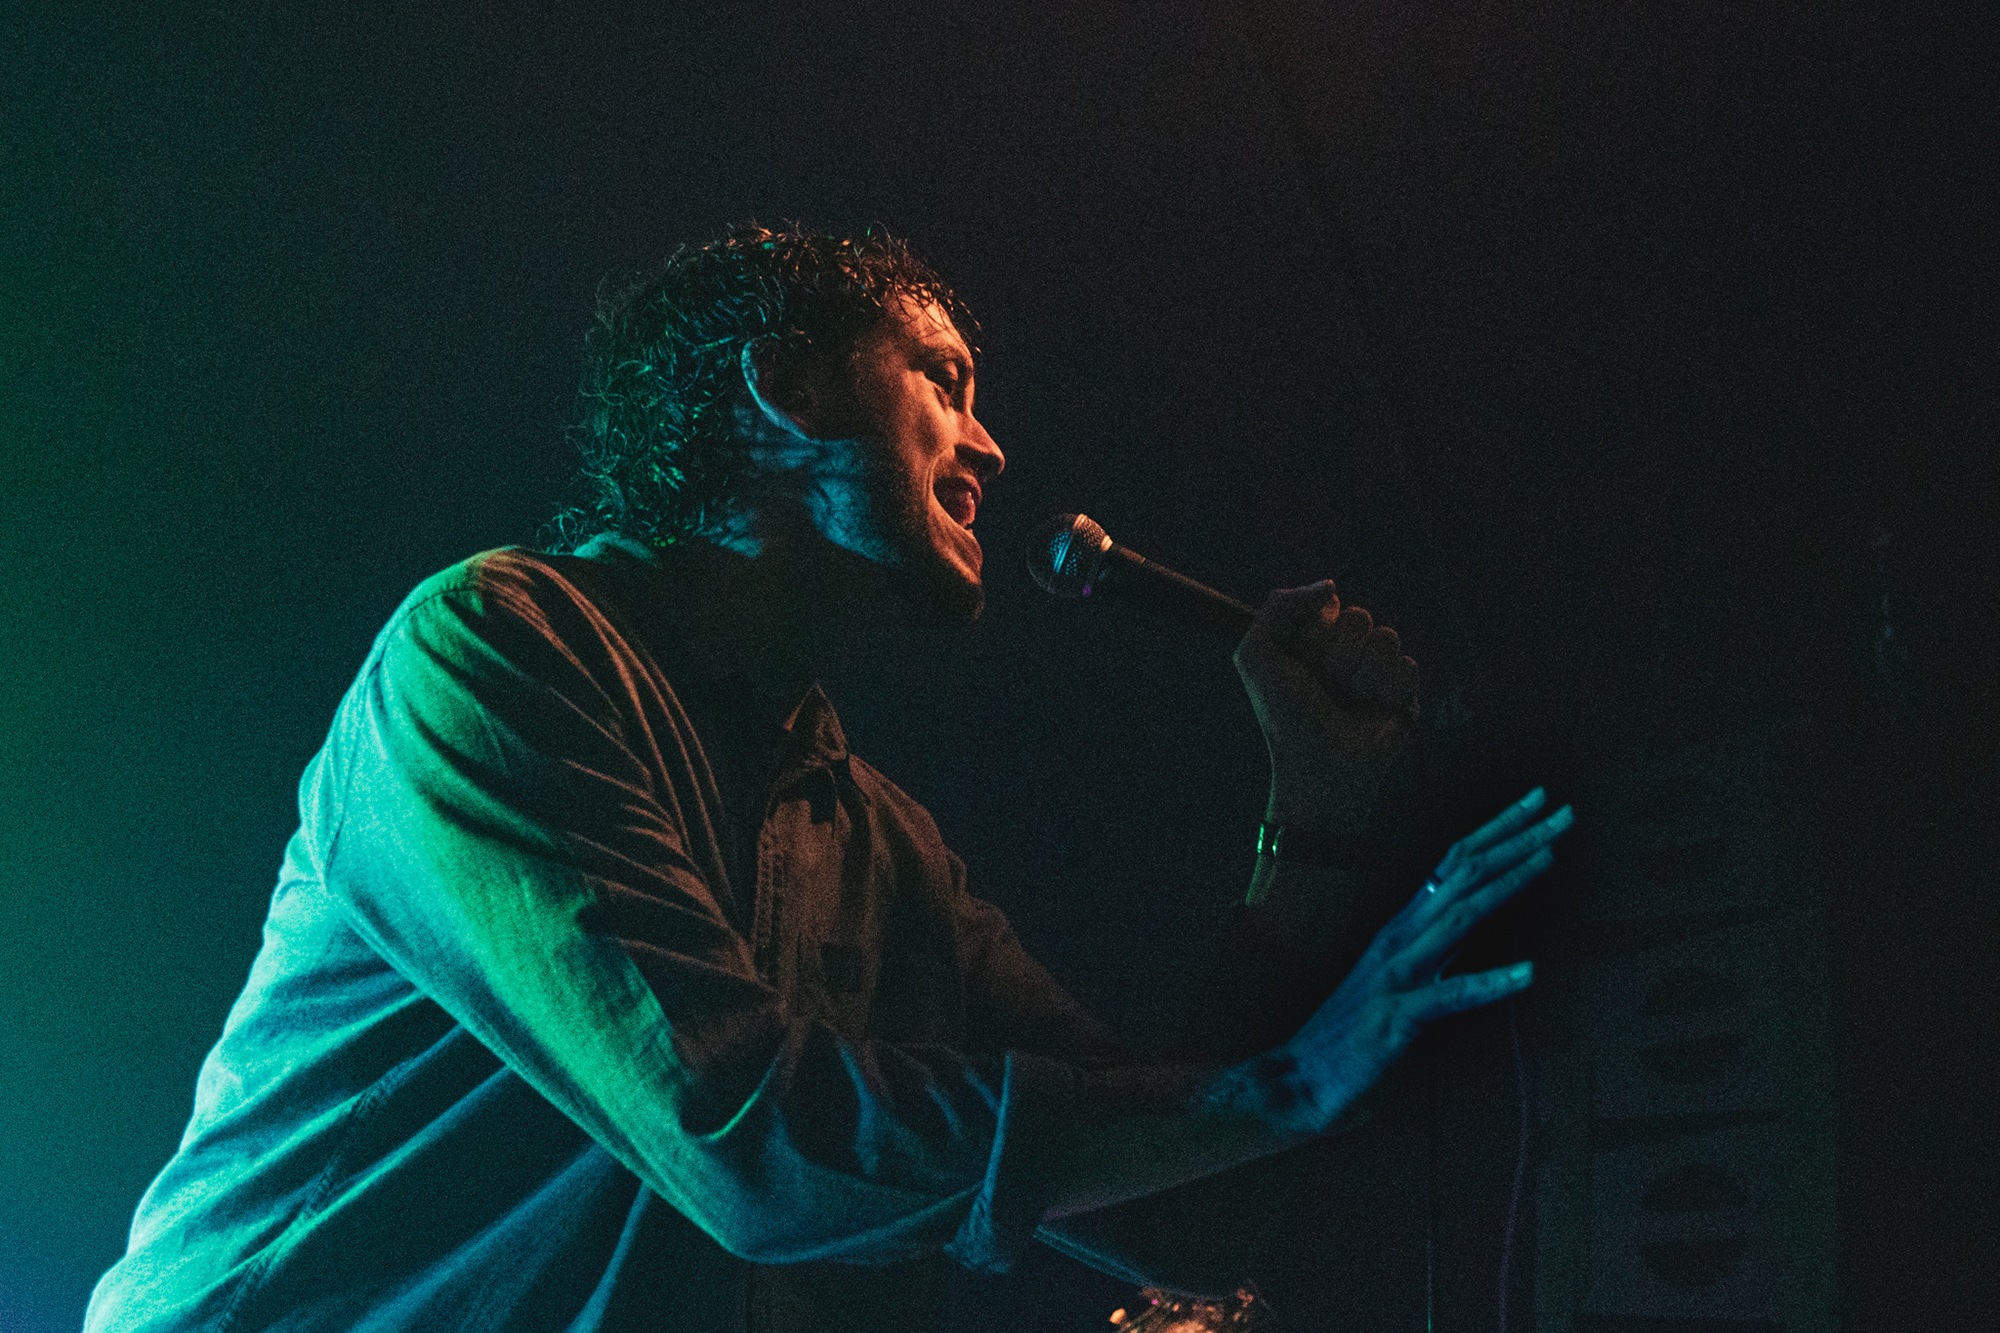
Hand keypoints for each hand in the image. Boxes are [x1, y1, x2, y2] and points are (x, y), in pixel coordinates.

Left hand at [1234, 581, 1420, 830]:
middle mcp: (1346, 648)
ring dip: (1361, 674)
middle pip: (1358, 617)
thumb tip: (1331, 587)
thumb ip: (1279, 606)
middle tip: (1325, 687)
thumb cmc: (1284, 715)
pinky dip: (1385, 690)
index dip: (1314, 631)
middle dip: (1336, 655)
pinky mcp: (1405, 689)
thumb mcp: (1257, 655)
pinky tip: (1373, 710)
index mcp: (1313, 637)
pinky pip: (1406, 664)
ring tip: (1348, 701)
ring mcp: (1377, 668)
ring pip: (1386, 637)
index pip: (1328, 602)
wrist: (1319, 767)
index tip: (1299, 662)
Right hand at [1265, 788, 1571, 1134]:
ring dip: (1511, 881)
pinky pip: (1452, 995)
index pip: (1455, 864)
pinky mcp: (1399, 1016)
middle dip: (1517, 839)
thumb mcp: (1398, 977)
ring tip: (1552, 855)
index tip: (1536, 801)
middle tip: (1563, 810)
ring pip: (1463, 916)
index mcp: (1401, 927)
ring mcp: (1399, 973)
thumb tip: (1473, 924)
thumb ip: (1434, 949)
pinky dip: (1491, 982)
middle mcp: (1400, 938)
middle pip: (1466, 874)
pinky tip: (1530, 972)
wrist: (1297, 1074)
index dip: (1497, 830)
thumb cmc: (1349, 1032)